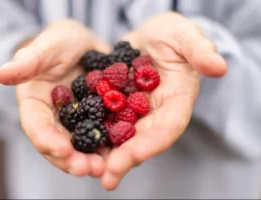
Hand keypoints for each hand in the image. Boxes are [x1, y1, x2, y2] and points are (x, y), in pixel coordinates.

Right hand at [0, 20, 110, 176]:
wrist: (86, 45)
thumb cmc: (61, 42)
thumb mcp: (48, 46)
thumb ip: (29, 61)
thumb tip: (1, 74)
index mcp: (36, 103)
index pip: (36, 126)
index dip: (46, 139)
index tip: (60, 149)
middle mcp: (55, 119)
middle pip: (59, 145)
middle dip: (71, 160)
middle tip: (87, 170)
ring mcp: (78, 122)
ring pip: (82, 147)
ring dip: (93, 160)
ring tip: (106, 169)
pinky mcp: (99, 120)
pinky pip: (104, 136)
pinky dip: (112, 148)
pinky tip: (122, 154)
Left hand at [100, 12, 226, 189]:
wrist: (149, 36)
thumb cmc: (172, 35)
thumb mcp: (185, 36)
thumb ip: (198, 50)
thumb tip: (219, 67)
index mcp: (176, 101)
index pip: (168, 128)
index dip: (152, 144)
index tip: (133, 157)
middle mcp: (155, 113)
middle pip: (142, 140)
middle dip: (125, 159)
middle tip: (107, 177)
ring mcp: (134, 112)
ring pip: (121, 136)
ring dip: (106, 154)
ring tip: (88, 169)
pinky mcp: (116, 105)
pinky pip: (103, 120)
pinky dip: (90, 132)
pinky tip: (76, 144)